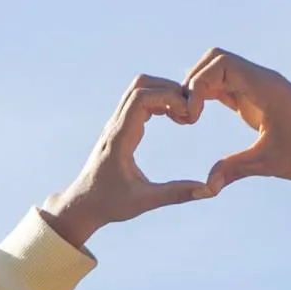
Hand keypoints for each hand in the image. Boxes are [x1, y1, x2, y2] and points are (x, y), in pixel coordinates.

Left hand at [39, 74, 214, 248]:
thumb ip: (176, 194)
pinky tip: (173, 118)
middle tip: (189, 109)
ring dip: (164, 93)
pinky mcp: (119, 127)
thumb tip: (208, 190)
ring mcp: (115, 124)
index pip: (141, 98)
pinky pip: (138, 101)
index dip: (168, 97)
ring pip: (138, 89)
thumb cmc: (109, 204)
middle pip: (140, 85)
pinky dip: (158, 101)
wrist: (82, 205)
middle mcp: (115, 126)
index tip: (188, 112)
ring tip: (184, 114)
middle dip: (169, 89)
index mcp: (119, 139)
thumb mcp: (144, 202)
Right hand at [186, 49, 290, 188]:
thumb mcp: (269, 162)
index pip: (221, 63)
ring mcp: (259, 87)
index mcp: (265, 87)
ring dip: (200, 87)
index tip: (193, 116)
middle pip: (216, 60)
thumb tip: (206, 187)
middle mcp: (261, 80)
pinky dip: (209, 94)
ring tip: (190, 117)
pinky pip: (227, 85)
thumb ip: (234, 169)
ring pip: (219, 70)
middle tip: (186, 114)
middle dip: (194, 82)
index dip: (198, 84)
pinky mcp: (257, 98)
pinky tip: (199, 116)